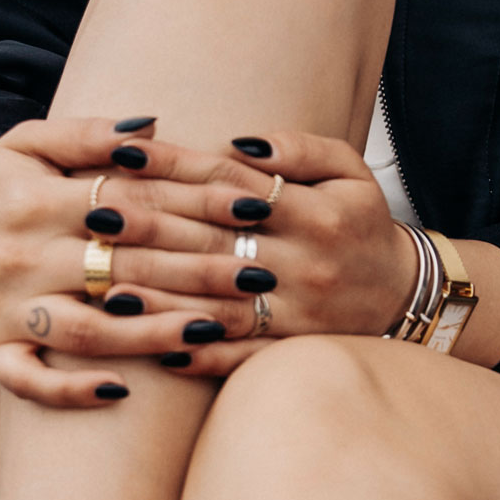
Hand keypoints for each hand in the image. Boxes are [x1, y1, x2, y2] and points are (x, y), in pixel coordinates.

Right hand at [0, 120, 271, 406]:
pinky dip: (71, 388)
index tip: (253, 210)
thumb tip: (154, 130)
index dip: (194, 204)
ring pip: (84, 329)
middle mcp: (18, 254)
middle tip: (259, 276)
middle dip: (196, 271)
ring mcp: (5, 309)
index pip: (127, 200)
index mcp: (32, 197)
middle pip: (119, 265)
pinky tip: (120, 391)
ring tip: (212, 330)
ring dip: (151, 334)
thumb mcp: (28, 143)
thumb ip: (89, 134)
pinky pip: (30, 380)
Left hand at [125, 129, 421, 345]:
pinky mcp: (293, 349)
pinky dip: (201, 356)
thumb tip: (239, 143)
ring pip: (218, 303)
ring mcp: (296, 311)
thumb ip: (298, 149)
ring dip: (162, 296)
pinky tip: (158, 350)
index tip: (122, 155)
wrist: (406, 296)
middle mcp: (302, 262)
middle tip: (92, 215)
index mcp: (313, 211)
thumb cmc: (362, 224)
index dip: (175, 167)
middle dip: (150, 227)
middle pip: (213, 241)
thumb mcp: (349, 170)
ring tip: (106, 284)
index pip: (230, 184)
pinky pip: (242, 356)